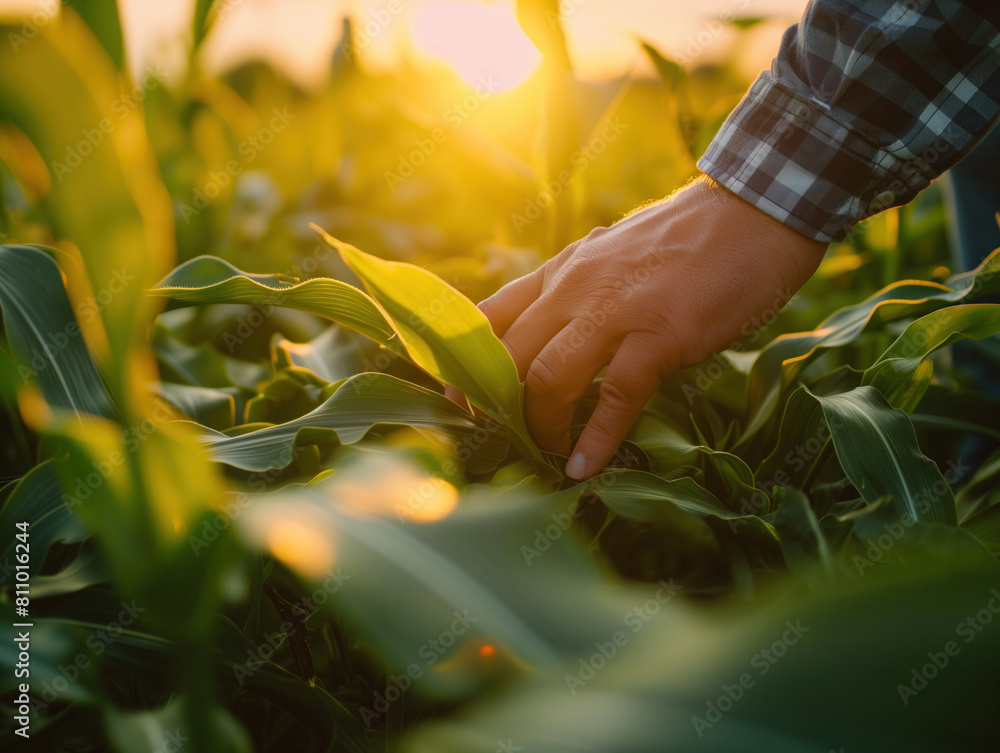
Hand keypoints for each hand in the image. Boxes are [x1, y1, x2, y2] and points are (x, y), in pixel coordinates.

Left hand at [478, 177, 827, 478]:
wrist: (752, 213)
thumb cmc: (684, 240)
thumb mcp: (609, 255)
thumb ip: (576, 291)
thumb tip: (553, 336)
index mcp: (560, 271)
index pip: (488, 318)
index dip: (464, 367)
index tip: (458, 405)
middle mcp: (574, 287)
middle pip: (507, 356)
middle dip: (496, 408)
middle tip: (501, 441)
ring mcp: (616, 309)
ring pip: (548, 377)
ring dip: (542, 426)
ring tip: (547, 453)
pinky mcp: (660, 333)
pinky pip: (616, 395)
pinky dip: (596, 438)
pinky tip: (586, 465)